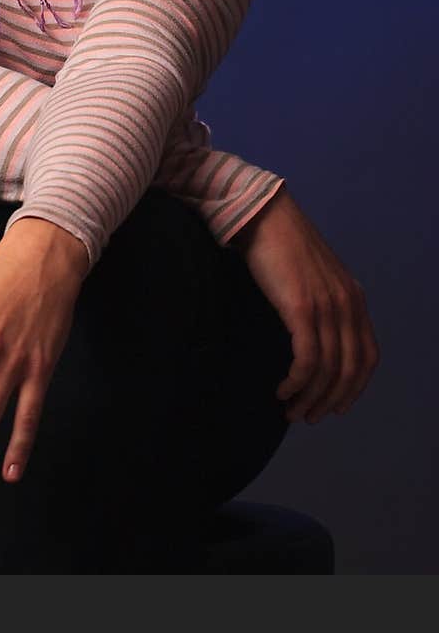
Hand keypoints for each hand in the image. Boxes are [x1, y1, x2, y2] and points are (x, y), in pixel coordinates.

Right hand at [232, 187, 378, 422]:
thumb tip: (313, 337)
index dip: (354, 389)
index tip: (334, 407)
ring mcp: (327, 307)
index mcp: (354, 298)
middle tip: (308, 417)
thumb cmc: (281, 244)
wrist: (264, 215)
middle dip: (330, 401)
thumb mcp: (315, 276)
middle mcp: (347, 305)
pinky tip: (282, 390)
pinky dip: (297, 383)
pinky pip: (307, 360)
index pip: (368, 357)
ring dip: (309, 398)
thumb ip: (323, 302)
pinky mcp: (301, 308)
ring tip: (290, 410)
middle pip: (350, 371)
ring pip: (328, 371)